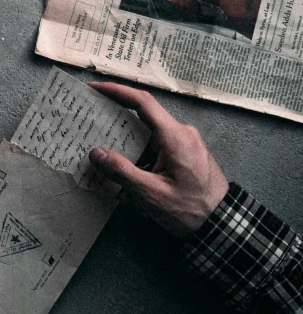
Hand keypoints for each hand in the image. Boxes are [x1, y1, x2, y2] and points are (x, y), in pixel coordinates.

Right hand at [87, 83, 228, 236]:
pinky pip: (156, 145)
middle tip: (92, 120)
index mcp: (175, 136)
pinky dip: (138, 152)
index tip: (96, 88)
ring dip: (127, 141)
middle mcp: (182, 133)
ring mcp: (185, 143)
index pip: (143, 102)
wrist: (221, 224)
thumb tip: (97, 153)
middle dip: (116, 119)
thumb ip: (121, 171)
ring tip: (105, 152)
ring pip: (148, 134)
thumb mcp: (150, 194)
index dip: (117, 91)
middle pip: (143, 117)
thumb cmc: (190, 210)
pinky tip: (126, 167)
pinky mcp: (185, 154)